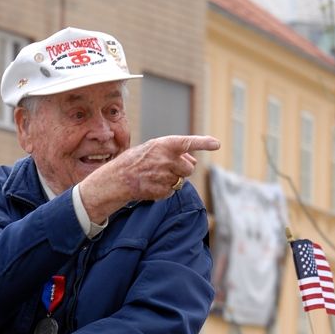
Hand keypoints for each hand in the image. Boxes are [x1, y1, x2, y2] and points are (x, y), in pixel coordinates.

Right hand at [79, 134, 220, 222]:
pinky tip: (152, 185)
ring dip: (174, 180)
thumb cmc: (135, 161)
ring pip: (182, 181)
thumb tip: (194, 161)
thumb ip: (174, 151)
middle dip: (183, 169)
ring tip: (156, 176)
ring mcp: (165, 176)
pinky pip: (172, 191)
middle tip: (168, 168)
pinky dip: (165, 189)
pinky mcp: (163, 191)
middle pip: (189, 168)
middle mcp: (167, 160)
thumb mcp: (153, 148)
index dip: (204, 143)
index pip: (189, 142)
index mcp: (165, 145)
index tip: (217, 144)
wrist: (118, 179)